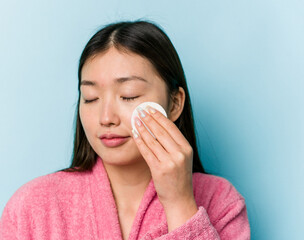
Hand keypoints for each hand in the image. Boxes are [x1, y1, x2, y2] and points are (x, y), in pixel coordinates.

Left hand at [131, 106, 197, 229]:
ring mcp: (170, 162)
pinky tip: (134, 134)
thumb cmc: (179, 178)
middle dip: (149, 119)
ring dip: (142, 128)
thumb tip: (158, 126)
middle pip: (161, 132)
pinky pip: (147, 152)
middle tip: (140, 110)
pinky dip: (139, 141)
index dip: (159, 117)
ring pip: (153, 140)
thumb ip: (174, 144)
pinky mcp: (159, 170)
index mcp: (187, 149)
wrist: (180, 199)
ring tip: (135, 120)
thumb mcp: (182, 158)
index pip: (172, 128)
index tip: (151, 109)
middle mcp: (180, 154)